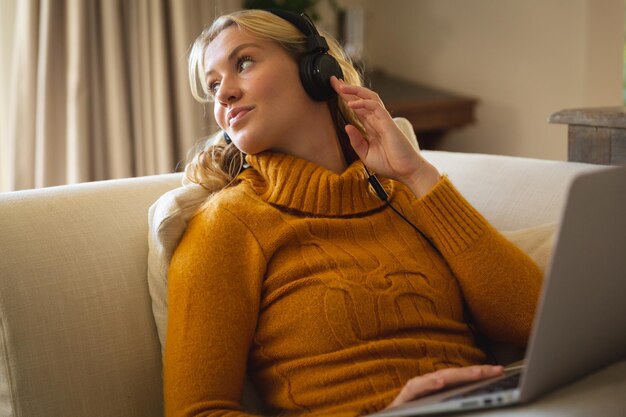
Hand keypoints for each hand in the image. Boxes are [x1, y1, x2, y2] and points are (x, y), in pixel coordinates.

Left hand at [331, 76, 439, 197]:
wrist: (406, 171)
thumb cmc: (390, 164)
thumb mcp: (366, 155)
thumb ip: (356, 141)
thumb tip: (347, 127)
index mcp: (372, 128)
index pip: (357, 108)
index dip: (346, 98)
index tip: (335, 90)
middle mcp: (377, 121)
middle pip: (361, 99)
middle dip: (348, 89)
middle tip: (334, 81)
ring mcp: (383, 120)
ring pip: (369, 98)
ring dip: (355, 91)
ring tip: (341, 86)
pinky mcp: (388, 123)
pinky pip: (375, 107)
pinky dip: (363, 103)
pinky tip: (351, 103)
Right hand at [386, 365, 503, 409]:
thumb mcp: (441, 413)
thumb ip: (455, 408)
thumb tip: (477, 405)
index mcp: (440, 391)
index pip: (463, 380)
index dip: (481, 375)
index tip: (501, 372)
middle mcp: (429, 387)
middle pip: (455, 376)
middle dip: (477, 372)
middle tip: (497, 370)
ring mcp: (416, 390)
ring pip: (439, 378)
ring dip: (458, 375)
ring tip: (476, 373)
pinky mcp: (404, 397)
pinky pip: (417, 389)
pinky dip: (428, 384)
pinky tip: (440, 383)